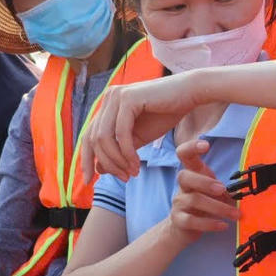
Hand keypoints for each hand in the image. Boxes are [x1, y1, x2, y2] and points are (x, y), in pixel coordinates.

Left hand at [82, 76, 198, 181]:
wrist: (190, 94)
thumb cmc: (166, 114)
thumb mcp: (138, 138)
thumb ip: (118, 151)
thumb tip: (98, 169)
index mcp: (108, 105)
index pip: (88, 135)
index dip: (85, 159)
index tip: (88, 181)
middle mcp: (108, 97)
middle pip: (93, 138)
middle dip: (107, 163)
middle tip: (124, 179)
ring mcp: (117, 96)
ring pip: (104, 138)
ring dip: (117, 161)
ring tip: (132, 173)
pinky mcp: (128, 98)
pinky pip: (121, 133)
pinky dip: (127, 152)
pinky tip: (136, 164)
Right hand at [166, 140, 239, 242]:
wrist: (183, 230)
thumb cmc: (204, 205)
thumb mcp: (215, 193)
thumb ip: (226, 188)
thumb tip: (250, 186)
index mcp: (193, 173)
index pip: (184, 154)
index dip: (192, 147)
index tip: (206, 145)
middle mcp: (183, 186)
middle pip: (185, 176)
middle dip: (205, 182)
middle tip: (222, 189)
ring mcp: (179, 203)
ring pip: (194, 200)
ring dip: (218, 207)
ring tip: (235, 215)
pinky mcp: (179, 220)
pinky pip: (192, 221)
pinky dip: (210, 224)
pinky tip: (223, 225)